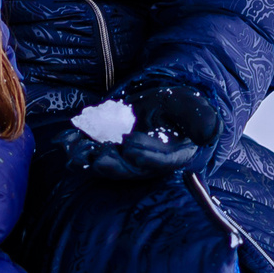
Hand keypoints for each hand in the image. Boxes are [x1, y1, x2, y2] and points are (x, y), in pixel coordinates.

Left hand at [62, 80, 222, 181]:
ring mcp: (126, 157)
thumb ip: (202, 118)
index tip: (130, 145)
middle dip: (112, 165)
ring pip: (108, 163)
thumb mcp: (194, 106)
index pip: (161, 162)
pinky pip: (92, 150)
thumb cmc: (183, 106)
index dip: (146, 156)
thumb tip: (209, 134)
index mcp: (174, 156)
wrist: (165, 102)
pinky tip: (65, 140)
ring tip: (75, 152)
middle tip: (97, 158)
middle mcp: (148, 162)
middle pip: (130, 170)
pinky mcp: (108, 147)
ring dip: (89, 159)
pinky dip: (78, 145)